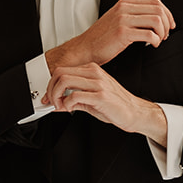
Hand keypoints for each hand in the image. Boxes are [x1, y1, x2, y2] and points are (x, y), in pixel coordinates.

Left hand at [44, 63, 167, 143]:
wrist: (133, 112)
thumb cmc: (115, 105)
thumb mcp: (91, 99)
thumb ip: (73, 99)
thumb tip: (57, 103)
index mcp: (92, 70)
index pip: (62, 70)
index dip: (51, 84)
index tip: (49, 97)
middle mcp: (94, 73)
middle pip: (60, 73)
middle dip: (51, 90)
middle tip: (53, 102)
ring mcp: (98, 83)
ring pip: (65, 81)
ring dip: (56, 96)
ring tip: (61, 106)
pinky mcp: (101, 95)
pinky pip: (75, 96)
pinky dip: (67, 104)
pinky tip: (71, 109)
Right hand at [45, 0, 174, 73]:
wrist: (84, 49)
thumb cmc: (100, 39)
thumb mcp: (117, 20)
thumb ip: (133, 16)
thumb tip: (154, 20)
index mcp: (125, 4)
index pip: (155, 3)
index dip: (168, 14)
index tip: (170, 24)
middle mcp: (124, 9)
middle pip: (159, 10)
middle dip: (166, 24)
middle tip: (165, 35)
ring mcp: (123, 20)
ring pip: (156, 21)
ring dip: (162, 32)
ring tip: (158, 40)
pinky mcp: (122, 33)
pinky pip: (148, 34)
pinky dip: (155, 41)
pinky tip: (151, 45)